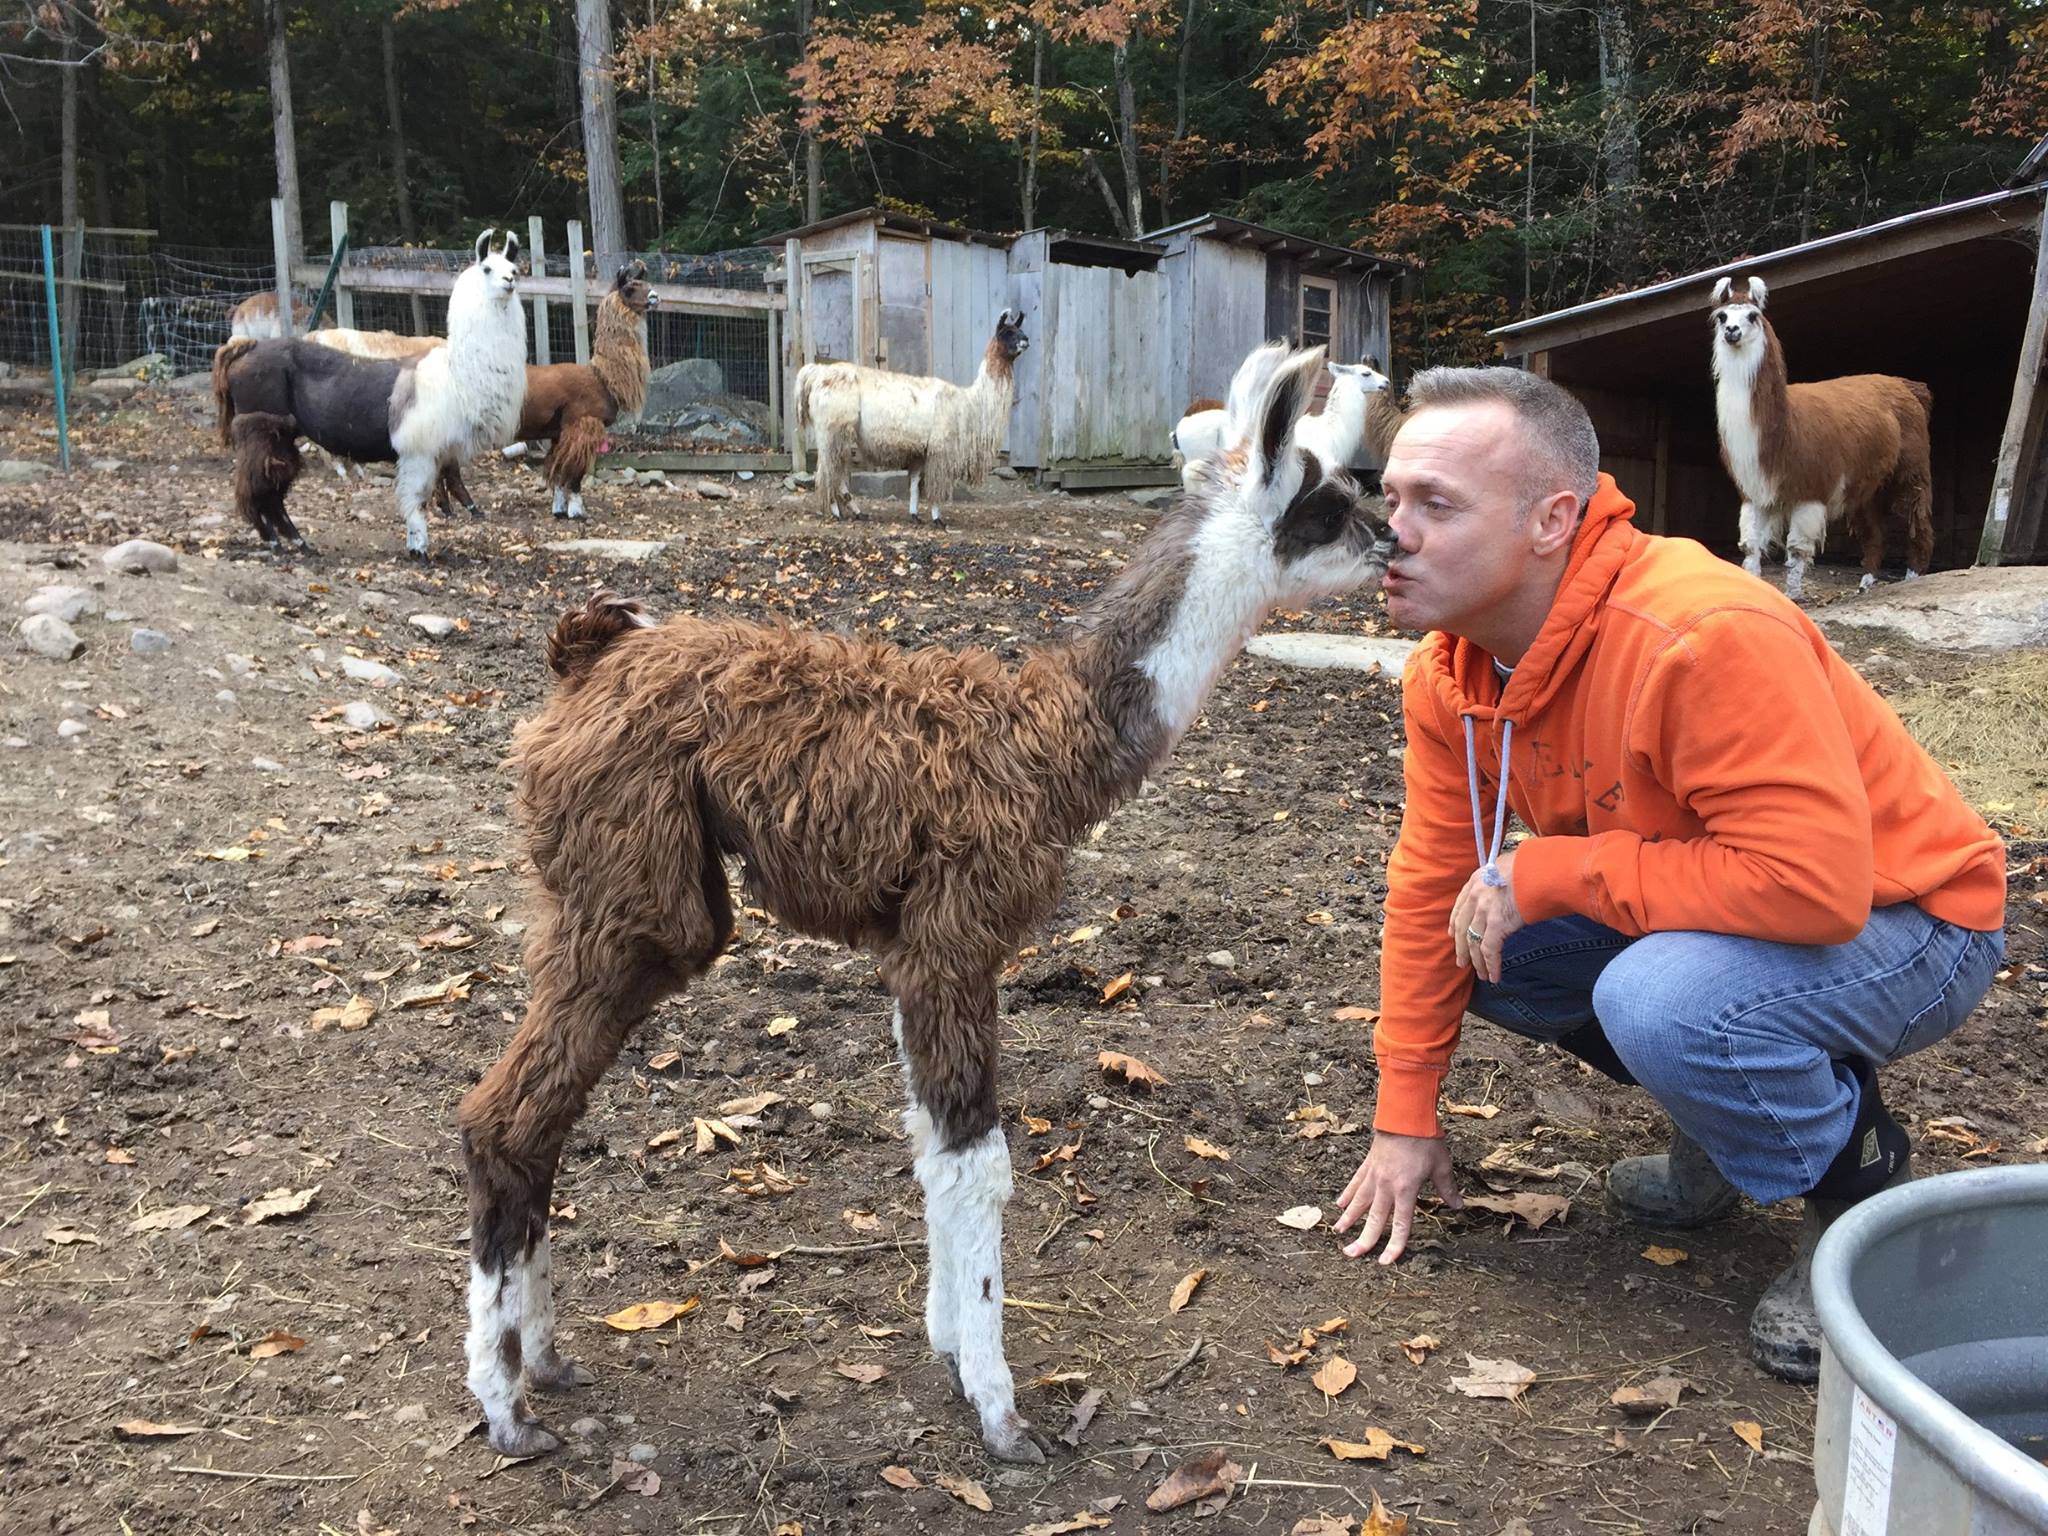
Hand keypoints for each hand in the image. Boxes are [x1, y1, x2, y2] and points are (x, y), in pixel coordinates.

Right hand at [1333, 1131, 1460, 1264]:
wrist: (1405, 1115)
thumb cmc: (1425, 1139)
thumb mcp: (1441, 1166)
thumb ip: (1447, 1189)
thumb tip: (1458, 1206)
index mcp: (1406, 1189)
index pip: (1401, 1224)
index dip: (1394, 1245)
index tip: (1385, 1261)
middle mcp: (1386, 1186)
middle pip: (1374, 1218)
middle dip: (1363, 1239)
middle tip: (1351, 1255)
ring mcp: (1374, 1175)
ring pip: (1359, 1202)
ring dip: (1349, 1219)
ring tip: (1338, 1233)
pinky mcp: (1368, 1164)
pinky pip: (1356, 1183)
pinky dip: (1348, 1195)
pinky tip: (1339, 1205)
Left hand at [1450, 848, 1523, 984]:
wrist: (1541, 868)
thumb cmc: (1530, 866)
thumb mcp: (1506, 867)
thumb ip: (1498, 882)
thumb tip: (1505, 895)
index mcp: (1476, 880)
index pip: (1460, 906)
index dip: (1454, 923)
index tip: (1452, 934)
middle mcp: (1476, 895)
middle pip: (1462, 927)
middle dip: (1461, 947)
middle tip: (1461, 962)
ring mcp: (1484, 911)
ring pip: (1474, 943)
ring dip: (1477, 962)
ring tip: (1480, 974)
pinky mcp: (1497, 925)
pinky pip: (1490, 951)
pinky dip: (1491, 966)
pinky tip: (1493, 977)